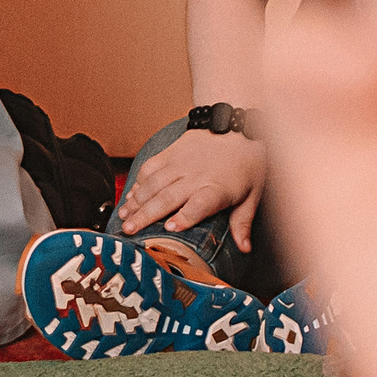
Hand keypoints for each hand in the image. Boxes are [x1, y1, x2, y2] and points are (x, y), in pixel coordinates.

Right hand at [116, 125, 268, 249]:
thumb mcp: (253, 194)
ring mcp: (180, 163)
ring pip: (153, 183)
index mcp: (217, 189)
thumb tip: (245, 249)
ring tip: (123, 217)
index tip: (170, 228)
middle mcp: (195, 176)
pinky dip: (137, 182)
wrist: (236, 126)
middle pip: (168, 197)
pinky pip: (149, 168)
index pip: (199, 204)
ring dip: (136, 201)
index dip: (185, 216)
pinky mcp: (170, 153)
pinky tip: (129, 197)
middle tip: (129, 231)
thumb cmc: (246, 163)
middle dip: (146, 215)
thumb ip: (243, 223)